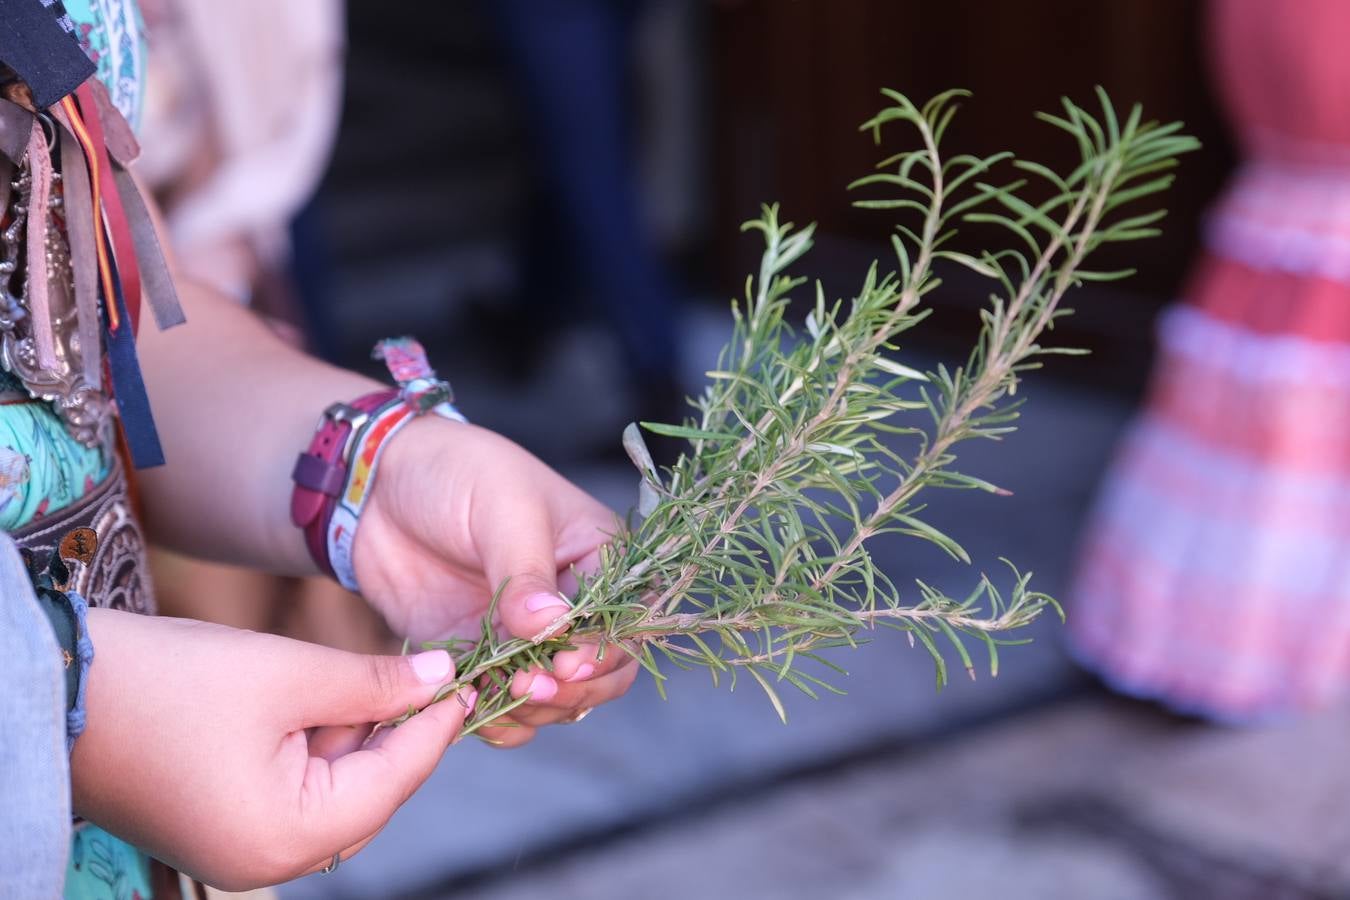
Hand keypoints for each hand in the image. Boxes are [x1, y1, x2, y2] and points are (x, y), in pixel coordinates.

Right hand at [72, 608, 471, 890]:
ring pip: (335, 790)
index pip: (394, 781)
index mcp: (288, 837)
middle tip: (429, 675)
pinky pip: (297, 790)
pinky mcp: (222, 826)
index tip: (468, 682)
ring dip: (357, 735)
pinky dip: (319, 746)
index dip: (435, 727)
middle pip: (369, 795)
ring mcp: (241, 849)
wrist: (62, 690)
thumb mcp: (289, 672)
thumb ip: (374, 683)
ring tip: (375, 677)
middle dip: (398, 733)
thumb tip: (439, 678)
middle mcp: (267, 861)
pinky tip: (327, 698)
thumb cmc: (172, 681)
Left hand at [354, 418, 638, 745]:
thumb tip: (554, 626)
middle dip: (574, 689)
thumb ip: (526, 572)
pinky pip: (507, 706)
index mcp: (599, 557)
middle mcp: (574, 603)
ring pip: (560, 698)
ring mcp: (529, 636)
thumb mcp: (502, 508)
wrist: (380, 488)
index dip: (603, 651)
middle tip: (530, 685)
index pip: (625, 620)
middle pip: (604, 671)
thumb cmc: (457, 473)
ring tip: (499, 694)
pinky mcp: (485, 659)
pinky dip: (497, 718)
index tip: (564, 663)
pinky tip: (471, 706)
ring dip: (536, 709)